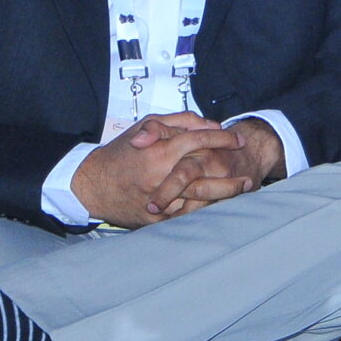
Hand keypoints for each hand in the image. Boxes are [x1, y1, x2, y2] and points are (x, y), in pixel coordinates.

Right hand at [71, 114, 253, 227]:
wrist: (92, 185)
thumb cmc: (120, 153)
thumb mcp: (144, 126)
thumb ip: (178, 122)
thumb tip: (209, 124)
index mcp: (159, 150)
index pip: (199, 139)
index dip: (222, 137)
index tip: (238, 139)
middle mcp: (161, 175)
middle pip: (206, 173)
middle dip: (231, 173)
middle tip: (249, 173)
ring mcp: (159, 199)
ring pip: (201, 197)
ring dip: (226, 194)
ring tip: (243, 189)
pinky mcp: (156, 219)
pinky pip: (187, 215)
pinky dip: (205, 210)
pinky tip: (221, 206)